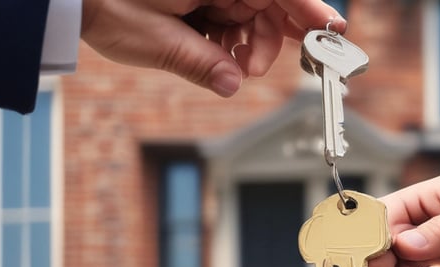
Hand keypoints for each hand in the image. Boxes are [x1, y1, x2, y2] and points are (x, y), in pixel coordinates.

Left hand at [80, 0, 345, 96]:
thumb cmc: (105, 3)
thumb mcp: (156, 41)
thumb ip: (202, 63)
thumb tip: (233, 85)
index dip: (311, 9)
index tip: (334, 30)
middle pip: (269, 4)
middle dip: (270, 38)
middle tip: (252, 70)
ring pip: (250, 13)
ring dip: (247, 44)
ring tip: (228, 67)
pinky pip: (228, 16)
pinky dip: (227, 39)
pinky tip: (216, 54)